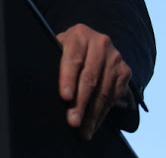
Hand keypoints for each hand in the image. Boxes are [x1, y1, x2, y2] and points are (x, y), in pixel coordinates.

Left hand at [56, 23, 131, 139]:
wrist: (94, 43)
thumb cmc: (69, 49)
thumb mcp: (59, 46)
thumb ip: (54, 59)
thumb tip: (40, 82)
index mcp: (79, 35)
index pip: (73, 59)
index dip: (68, 79)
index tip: (64, 97)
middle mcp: (100, 43)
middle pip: (89, 78)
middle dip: (80, 103)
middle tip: (73, 121)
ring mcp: (115, 57)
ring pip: (103, 91)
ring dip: (93, 114)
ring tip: (83, 131)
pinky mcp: (125, 71)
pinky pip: (114, 96)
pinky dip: (103, 113)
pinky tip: (94, 124)